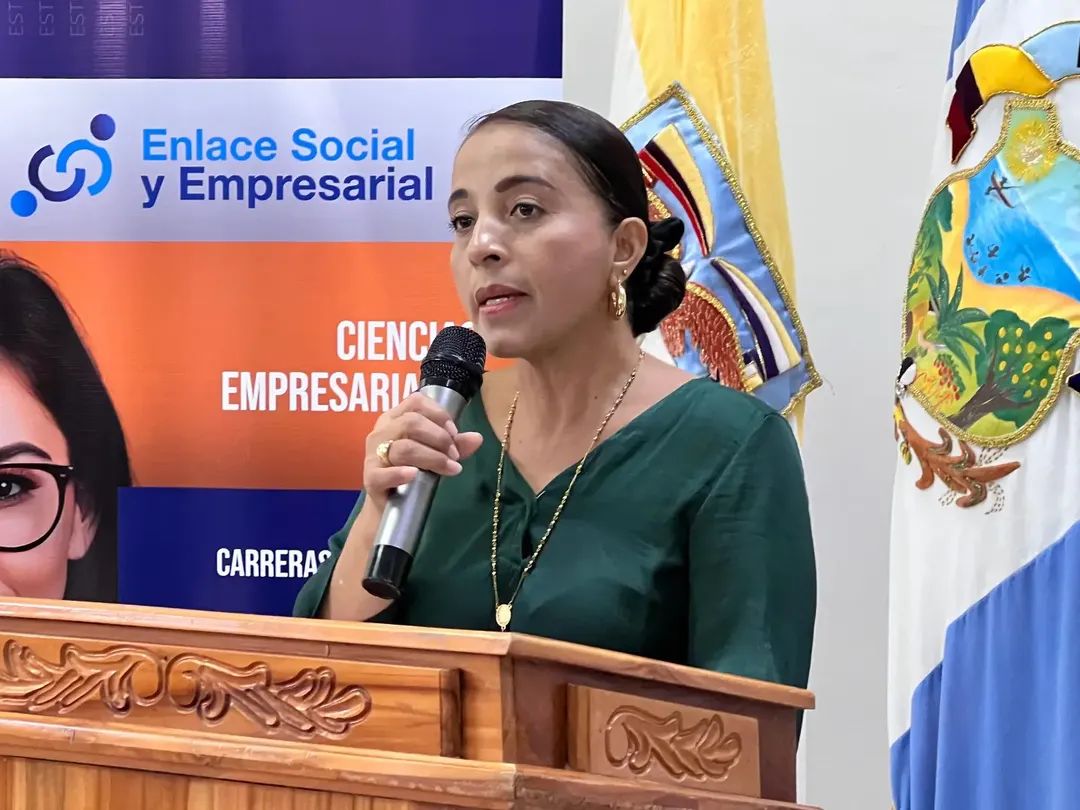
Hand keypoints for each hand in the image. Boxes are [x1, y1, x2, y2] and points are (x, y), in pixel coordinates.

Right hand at [362, 393, 483, 510]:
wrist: (389, 504)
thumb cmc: (412, 472)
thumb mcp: (434, 454)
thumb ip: (454, 445)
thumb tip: (477, 438)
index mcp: (395, 418)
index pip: (415, 402)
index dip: (438, 414)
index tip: (454, 432)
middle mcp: (381, 432)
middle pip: (411, 423)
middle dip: (439, 438)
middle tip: (455, 456)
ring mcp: (373, 455)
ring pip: (403, 448)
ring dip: (432, 457)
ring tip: (450, 469)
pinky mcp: (370, 478)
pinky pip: (383, 473)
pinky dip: (400, 473)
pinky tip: (414, 475)